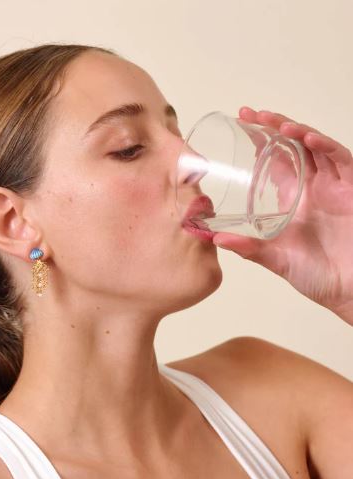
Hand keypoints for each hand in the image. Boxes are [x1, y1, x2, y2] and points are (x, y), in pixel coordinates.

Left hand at [212, 106, 352, 324]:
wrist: (348, 291)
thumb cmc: (317, 275)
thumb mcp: (276, 259)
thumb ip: (248, 247)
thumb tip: (214, 239)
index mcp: (295, 199)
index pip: (275, 160)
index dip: (260, 141)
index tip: (239, 125)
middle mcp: (314, 187)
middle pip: (294, 145)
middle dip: (273, 126)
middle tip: (250, 114)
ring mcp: (334, 186)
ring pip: (316, 146)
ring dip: (296, 130)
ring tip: (276, 123)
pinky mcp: (352, 189)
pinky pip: (341, 160)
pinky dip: (325, 147)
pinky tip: (307, 138)